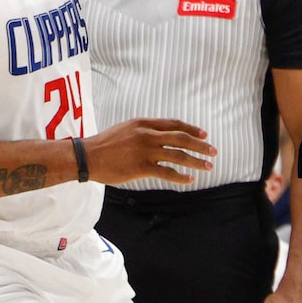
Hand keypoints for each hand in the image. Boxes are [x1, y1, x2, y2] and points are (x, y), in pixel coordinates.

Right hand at [83, 119, 216, 186]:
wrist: (87, 156)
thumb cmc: (105, 144)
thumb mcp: (126, 129)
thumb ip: (144, 131)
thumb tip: (161, 136)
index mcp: (144, 123)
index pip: (174, 124)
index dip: (191, 129)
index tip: (204, 135)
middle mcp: (147, 135)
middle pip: (181, 138)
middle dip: (200, 145)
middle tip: (213, 151)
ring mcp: (145, 151)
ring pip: (178, 155)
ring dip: (196, 161)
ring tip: (208, 166)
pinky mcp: (141, 167)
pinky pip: (167, 172)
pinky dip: (181, 176)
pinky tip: (190, 179)